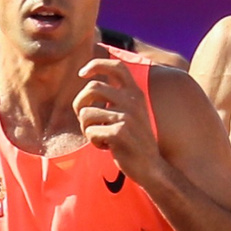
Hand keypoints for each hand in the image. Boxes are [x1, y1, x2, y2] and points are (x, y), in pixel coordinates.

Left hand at [75, 56, 161, 176]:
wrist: (151, 166)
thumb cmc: (135, 141)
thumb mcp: (131, 113)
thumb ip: (117, 98)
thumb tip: (91, 83)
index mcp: (135, 93)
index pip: (117, 66)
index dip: (96, 64)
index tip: (82, 73)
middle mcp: (132, 101)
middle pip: (92, 88)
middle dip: (79, 104)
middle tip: (84, 119)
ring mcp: (126, 116)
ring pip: (86, 113)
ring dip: (87, 128)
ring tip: (100, 136)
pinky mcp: (119, 133)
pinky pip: (91, 132)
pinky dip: (94, 141)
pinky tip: (107, 147)